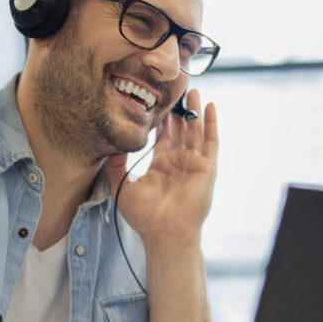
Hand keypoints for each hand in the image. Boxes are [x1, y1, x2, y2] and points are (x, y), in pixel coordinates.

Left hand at [105, 88, 218, 245]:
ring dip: (195, 111)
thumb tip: (111, 144)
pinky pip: (211, 142)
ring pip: (196, 131)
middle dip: (178, 110)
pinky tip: (209, 106)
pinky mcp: (207, 168)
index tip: (155, 100)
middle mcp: (179, 163)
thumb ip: (115, 165)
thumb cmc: (144, 216)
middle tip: (174, 89)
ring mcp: (194, 165)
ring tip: (193, 90)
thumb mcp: (121, 187)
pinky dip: (211, 124)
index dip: (160, 120)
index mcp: (161, 167)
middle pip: (181, 130)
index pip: (162, 137)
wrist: (165, 232)